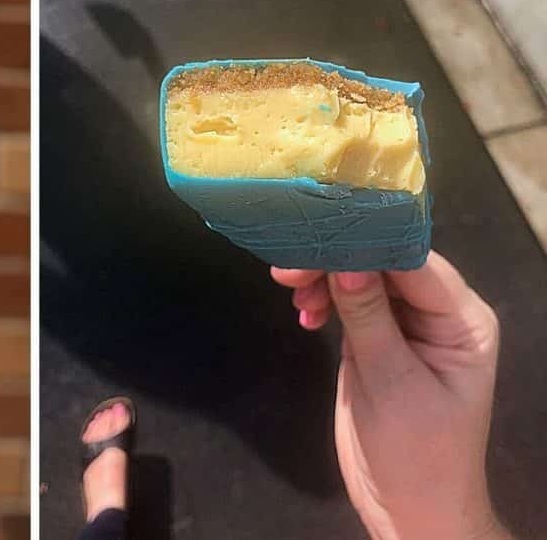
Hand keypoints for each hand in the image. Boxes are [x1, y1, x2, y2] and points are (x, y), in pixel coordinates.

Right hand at [272, 251, 510, 539]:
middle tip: (287, 270)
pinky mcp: (375, 340)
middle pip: (385, 264)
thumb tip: (346, 262)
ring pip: (361, 278)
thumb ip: (368, 318)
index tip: (315, 240)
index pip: (414, 263)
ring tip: (291, 292)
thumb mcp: (392, 384)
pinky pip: (347, 302)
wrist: (410, 509)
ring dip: (323, 279)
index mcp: (462, 321)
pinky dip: (322, 300)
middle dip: (336, 260)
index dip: (365, 245)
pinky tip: (304, 315)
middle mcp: (438, 314)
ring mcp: (405, 326)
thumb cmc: (417, 453)